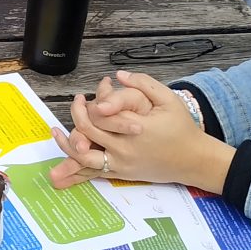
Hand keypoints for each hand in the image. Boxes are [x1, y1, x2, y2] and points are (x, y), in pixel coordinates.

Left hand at [49, 71, 233, 192]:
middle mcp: (125, 148)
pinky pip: (94, 171)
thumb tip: (119, 75)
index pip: (101, 115)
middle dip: (77, 116)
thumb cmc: (182, 129)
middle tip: (77, 102)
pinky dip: (76, 165)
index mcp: (135, 128)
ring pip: (84, 156)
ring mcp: (122, 163)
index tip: (86, 96)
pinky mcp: (122, 174)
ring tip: (56, 132)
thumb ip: (144, 84)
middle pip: (88, 132)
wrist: (194, 160)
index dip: (89, 105)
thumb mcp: (169, 100)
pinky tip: (68, 153)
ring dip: (67, 145)